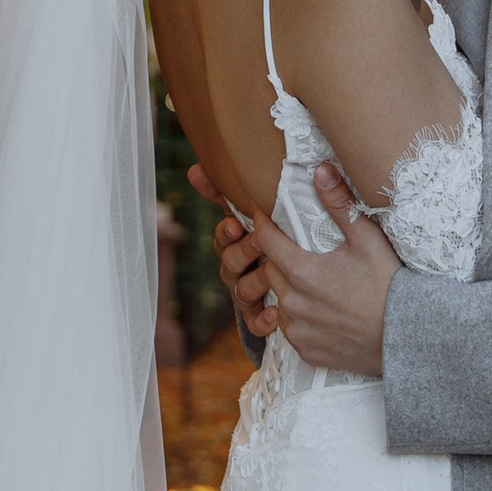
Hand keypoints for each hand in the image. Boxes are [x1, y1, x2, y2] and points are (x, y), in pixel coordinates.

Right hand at [188, 163, 275, 330]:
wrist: (297, 281)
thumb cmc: (271, 239)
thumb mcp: (254, 215)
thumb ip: (228, 193)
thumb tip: (195, 166)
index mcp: (234, 244)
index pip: (222, 237)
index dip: (226, 232)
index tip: (235, 224)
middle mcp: (235, 269)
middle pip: (230, 263)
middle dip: (244, 252)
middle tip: (260, 242)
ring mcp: (245, 294)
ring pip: (242, 290)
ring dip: (256, 282)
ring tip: (272, 275)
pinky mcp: (257, 317)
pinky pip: (254, 323)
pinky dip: (263, 320)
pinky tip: (275, 313)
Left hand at [247, 166, 400, 375]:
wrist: (408, 337)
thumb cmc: (390, 286)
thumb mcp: (368, 240)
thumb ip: (340, 205)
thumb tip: (320, 171)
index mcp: (302, 272)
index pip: (266, 241)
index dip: (263, 226)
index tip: (264, 217)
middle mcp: (293, 303)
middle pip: (271, 271)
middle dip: (278, 258)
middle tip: (295, 249)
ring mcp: (298, 330)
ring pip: (279, 302)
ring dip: (288, 290)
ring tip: (311, 283)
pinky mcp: (306, 351)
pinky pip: (292, 330)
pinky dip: (300, 319)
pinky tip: (320, 311)